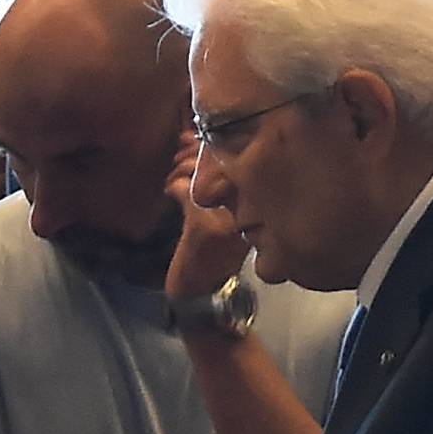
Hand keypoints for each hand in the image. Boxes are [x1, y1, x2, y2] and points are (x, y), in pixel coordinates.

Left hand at [163, 125, 248, 303]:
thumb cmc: (214, 252)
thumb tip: (192, 138)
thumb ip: (217, 178)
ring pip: (201, 171)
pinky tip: (170, 192)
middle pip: (221, 158)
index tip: (196, 138)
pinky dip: (173, 186)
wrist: (205, 295)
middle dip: (194, 151)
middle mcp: (252, 209)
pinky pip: (184, 189)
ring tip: (174, 175)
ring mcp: (228, 217)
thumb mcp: (226, 213)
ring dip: (181, 167)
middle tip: (180, 157)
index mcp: (263, 204)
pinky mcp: (203, 226)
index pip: (242, 156)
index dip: (214, 141)